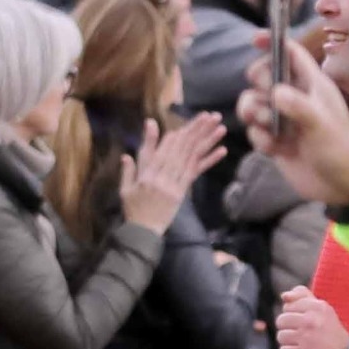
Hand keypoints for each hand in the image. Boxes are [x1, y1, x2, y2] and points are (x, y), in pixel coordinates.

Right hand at [118, 113, 228, 231]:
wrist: (143, 232)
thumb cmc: (133, 210)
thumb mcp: (125, 189)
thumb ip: (128, 170)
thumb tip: (126, 154)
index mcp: (147, 176)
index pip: (163, 151)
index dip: (177, 135)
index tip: (188, 121)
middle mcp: (162, 178)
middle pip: (181, 150)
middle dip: (196, 130)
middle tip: (209, 115)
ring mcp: (174, 185)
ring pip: (192, 158)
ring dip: (207, 140)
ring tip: (219, 126)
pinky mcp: (183, 192)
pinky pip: (197, 173)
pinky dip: (210, 160)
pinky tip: (222, 150)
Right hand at [238, 39, 348, 208]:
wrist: (340, 187)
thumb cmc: (339, 149)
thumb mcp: (321, 124)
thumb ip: (298, 106)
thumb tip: (274, 93)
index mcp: (311, 84)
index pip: (290, 53)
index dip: (273, 42)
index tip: (255, 39)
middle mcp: (295, 97)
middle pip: (264, 75)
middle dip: (258, 83)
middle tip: (267, 99)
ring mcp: (283, 119)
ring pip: (253, 102)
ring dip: (254, 112)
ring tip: (268, 127)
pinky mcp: (274, 140)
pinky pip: (255, 130)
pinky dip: (259, 138)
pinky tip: (274, 150)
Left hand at [275, 285, 346, 348]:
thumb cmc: (330, 332)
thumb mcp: (322, 309)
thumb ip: (302, 297)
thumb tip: (284, 296)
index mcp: (318, 306)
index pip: (288, 306)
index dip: (293, 315)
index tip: (306, 323)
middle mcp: (312, 320)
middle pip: (281, 320)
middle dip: (289, 329)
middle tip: (303, 335)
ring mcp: (307, 338)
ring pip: (281, 336)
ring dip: (289, 342)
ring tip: (303, 345)